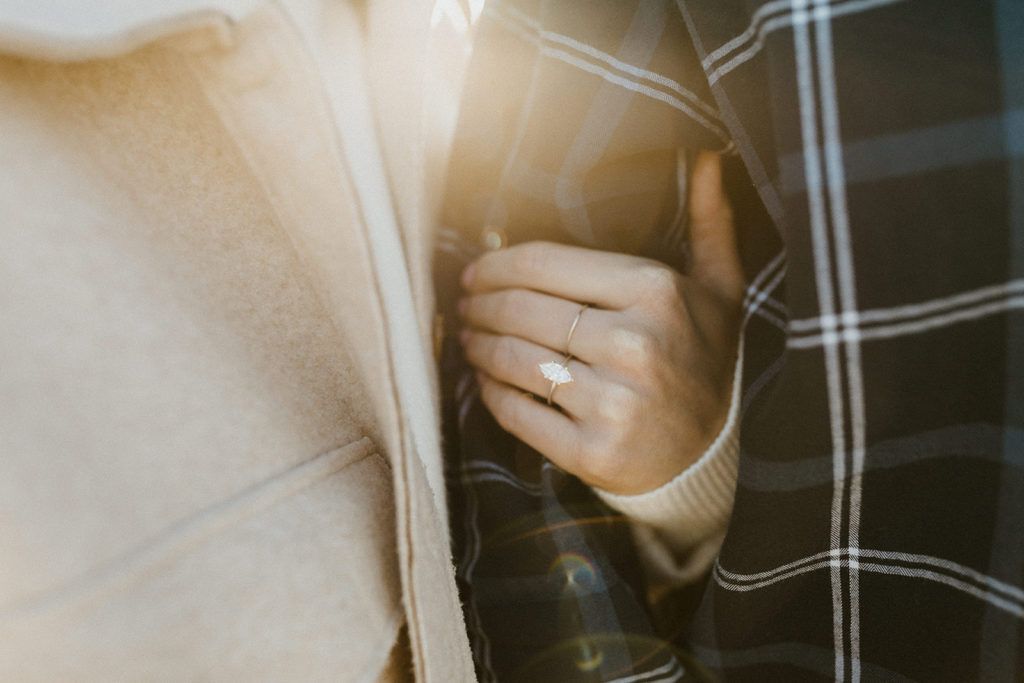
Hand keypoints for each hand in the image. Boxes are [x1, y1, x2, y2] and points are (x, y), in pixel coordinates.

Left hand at [458, 152, 743, 495]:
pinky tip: (484, 380)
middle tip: (465, 304)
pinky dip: (491, 394)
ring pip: (513, 361)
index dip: (496, 265)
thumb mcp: (720, 291)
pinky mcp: (593, 451)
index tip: (475, 271)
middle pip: (521, 311)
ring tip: (468, 338)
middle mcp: (635, 345)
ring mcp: (613, 403)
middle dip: (480, 304)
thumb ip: (710, 224)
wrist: (715, 456)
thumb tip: (711, 158)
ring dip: (477, 346)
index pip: (546, 265)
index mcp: (656, 293)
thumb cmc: (705, 361)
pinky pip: (517, 413)